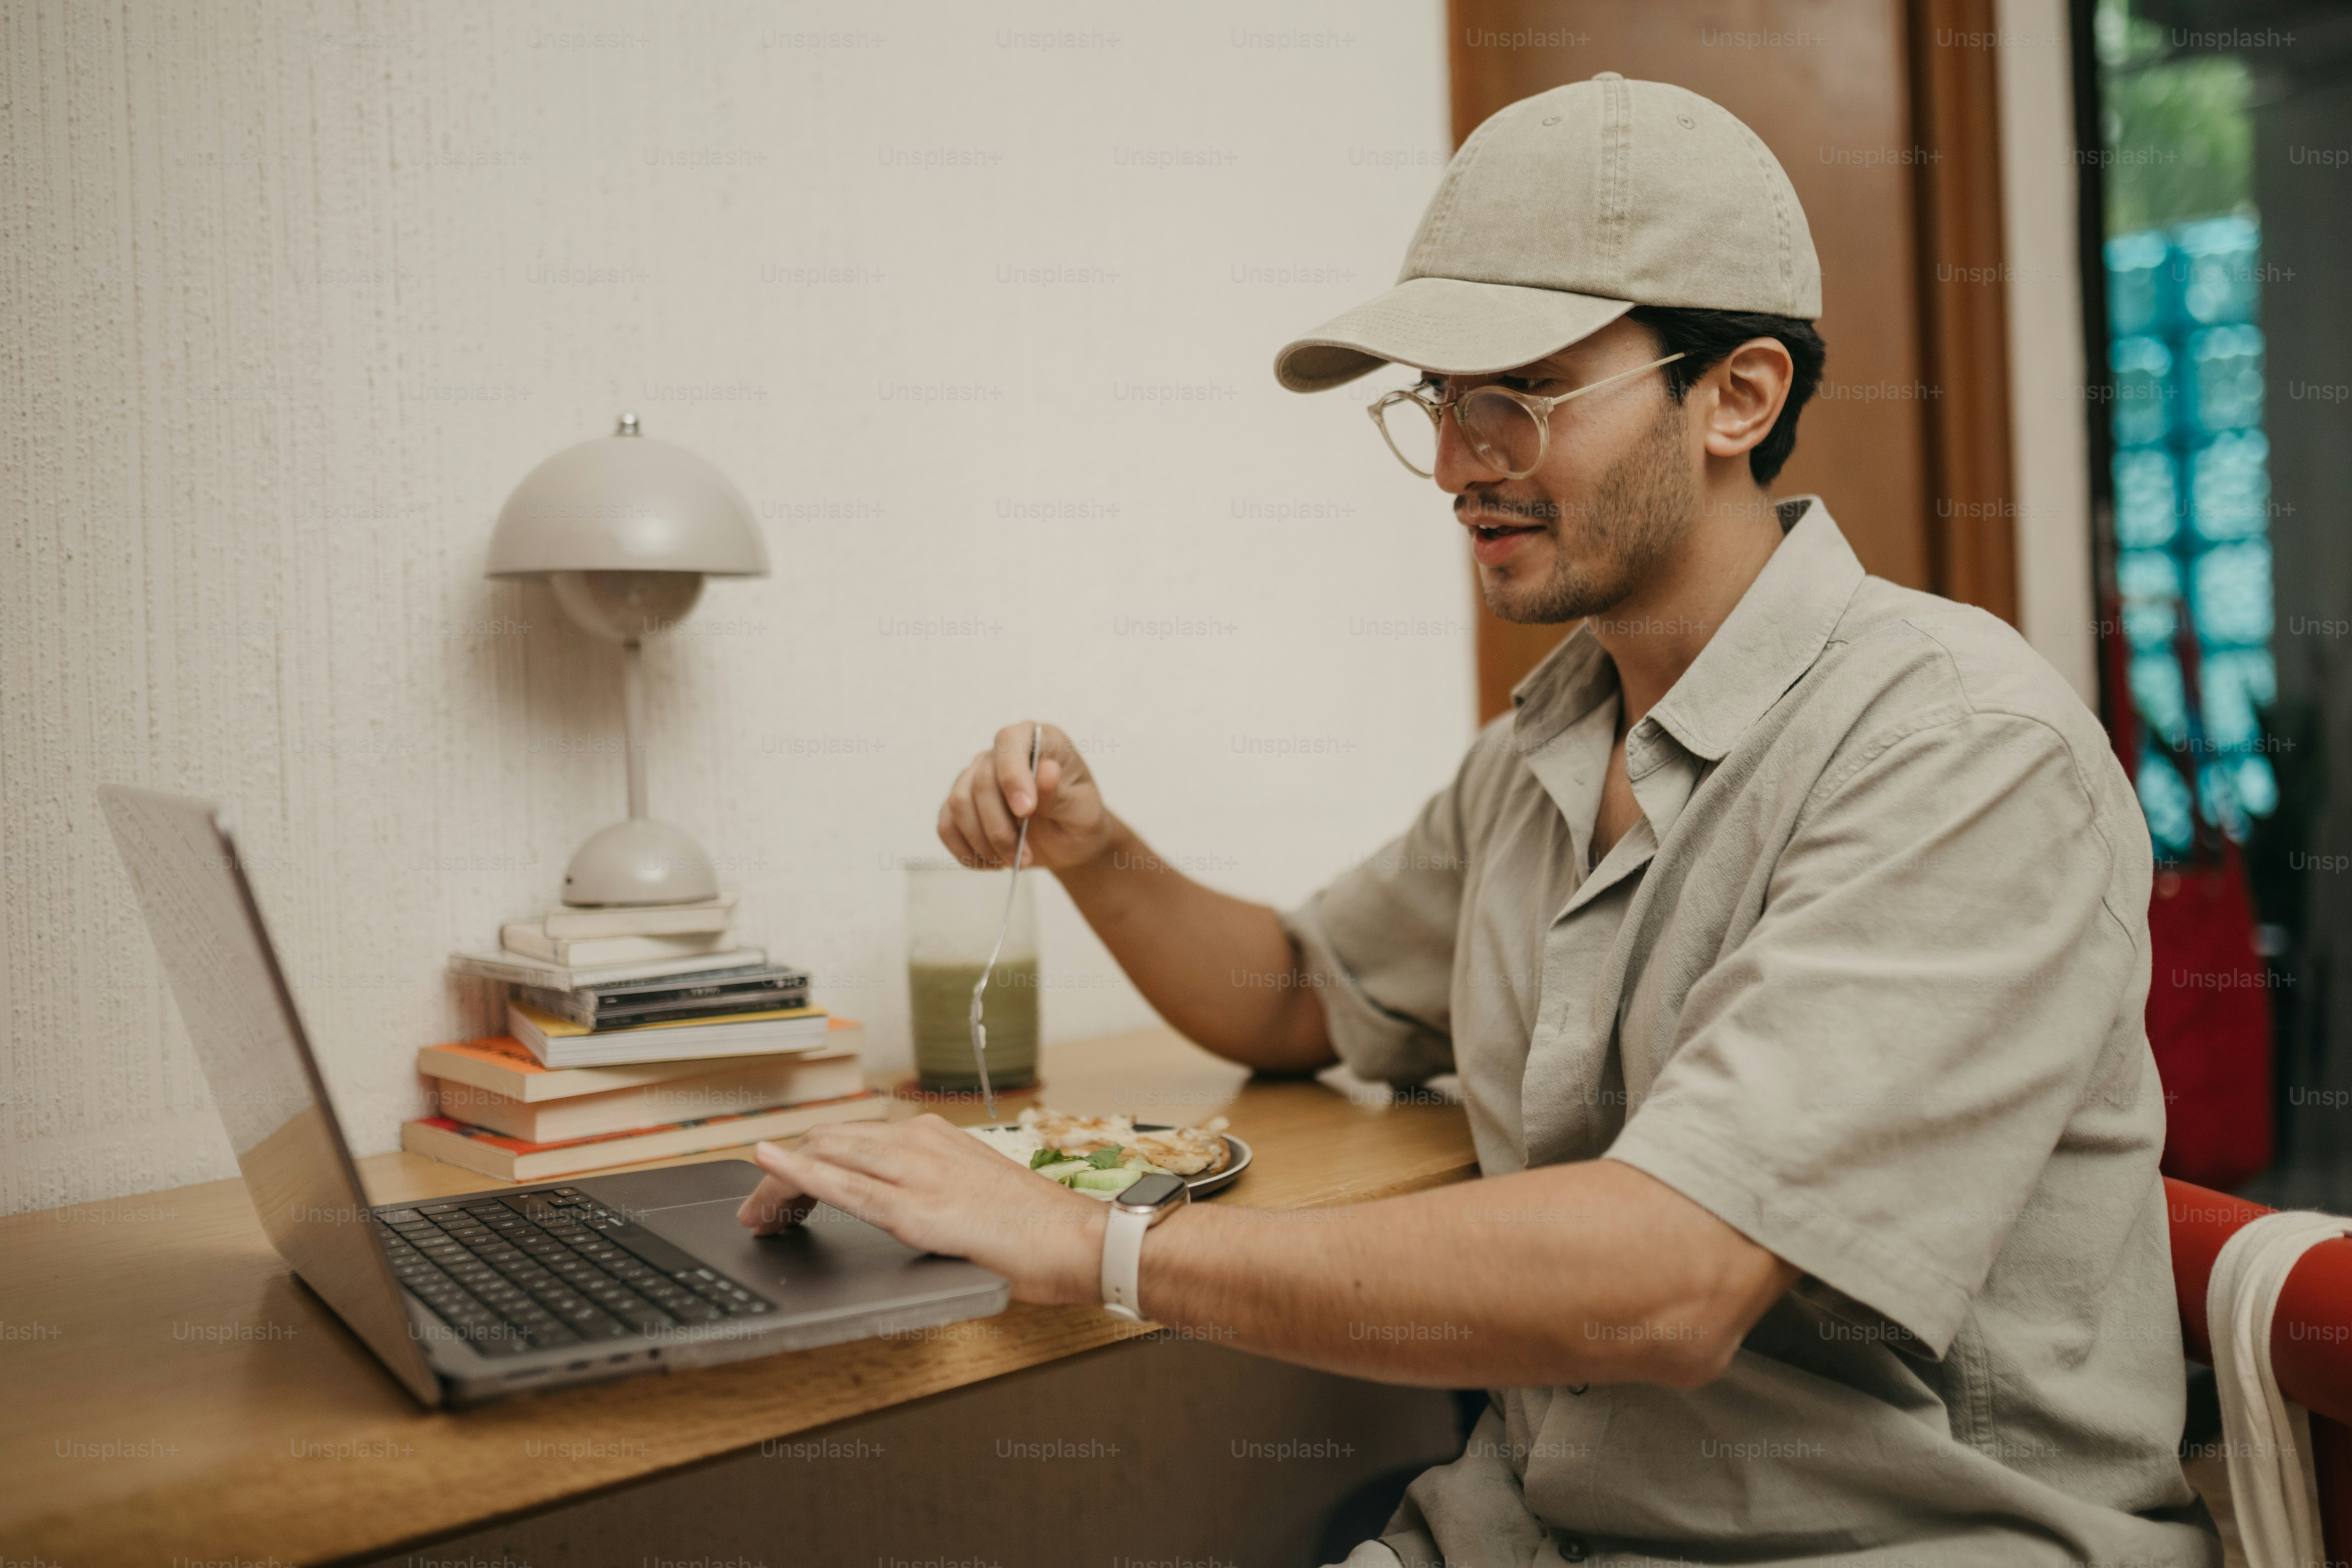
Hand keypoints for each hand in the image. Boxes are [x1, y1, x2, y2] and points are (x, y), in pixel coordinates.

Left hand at [734, 1115, 1108, 1305]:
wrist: (1077, 1241)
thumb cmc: (1034, 1227)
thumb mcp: (973, 1191)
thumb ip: (931, 1186)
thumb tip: (896, 1200)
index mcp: (933, 1137)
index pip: (851, 1137)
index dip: (806, 1157)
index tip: (781, 1183)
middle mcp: (921, 1143)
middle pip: (828, 1141)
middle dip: (781, 1171)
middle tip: (756, 1208)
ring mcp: (918, 1172)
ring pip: (827, 1156)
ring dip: (779, 1181)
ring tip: (754, 1210)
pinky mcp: (917, 1209)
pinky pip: (845, 1187)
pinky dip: (799, 1174)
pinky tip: (770, 1169)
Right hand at [937, 721, 1111, 871]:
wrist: (1068, 843)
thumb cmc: (1079, 820)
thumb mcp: (1082, 811)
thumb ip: (1061, 793)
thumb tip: (1046, 769)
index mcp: (1038, 740)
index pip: (1010, 741)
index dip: (1012, 775)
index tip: (1026, 811)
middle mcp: (1002, 752)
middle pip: (982, 781)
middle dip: (1000, 827)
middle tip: (1025, 857)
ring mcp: (977, 775)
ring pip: (959, 803)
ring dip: (983, 841)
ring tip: (1012, 861)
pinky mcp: (961, 804)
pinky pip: (947, 825)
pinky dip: (965, 850)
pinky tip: (991, 863)